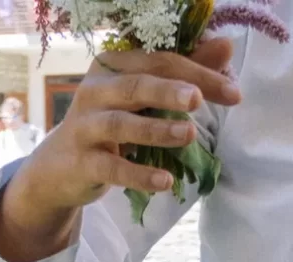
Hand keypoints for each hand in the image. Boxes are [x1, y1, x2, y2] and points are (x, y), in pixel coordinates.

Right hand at [0, 38, 242, 261]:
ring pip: (121, 124)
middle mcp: (95, 90)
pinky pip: (112, 168)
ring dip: (156, 130)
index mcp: (114, 65)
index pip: (160, 61)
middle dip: (169, 91)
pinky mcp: (81, 163)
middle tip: (198, 99)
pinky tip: (165, 181)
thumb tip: (225, 48)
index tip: (234, 91)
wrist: (59, 168)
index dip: (197, 73)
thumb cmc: (110, 125)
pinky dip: (139, 174)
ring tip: (189, 135)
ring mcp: (85, 127)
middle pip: (136, 85)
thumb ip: (182, 73)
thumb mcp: (143, 97)